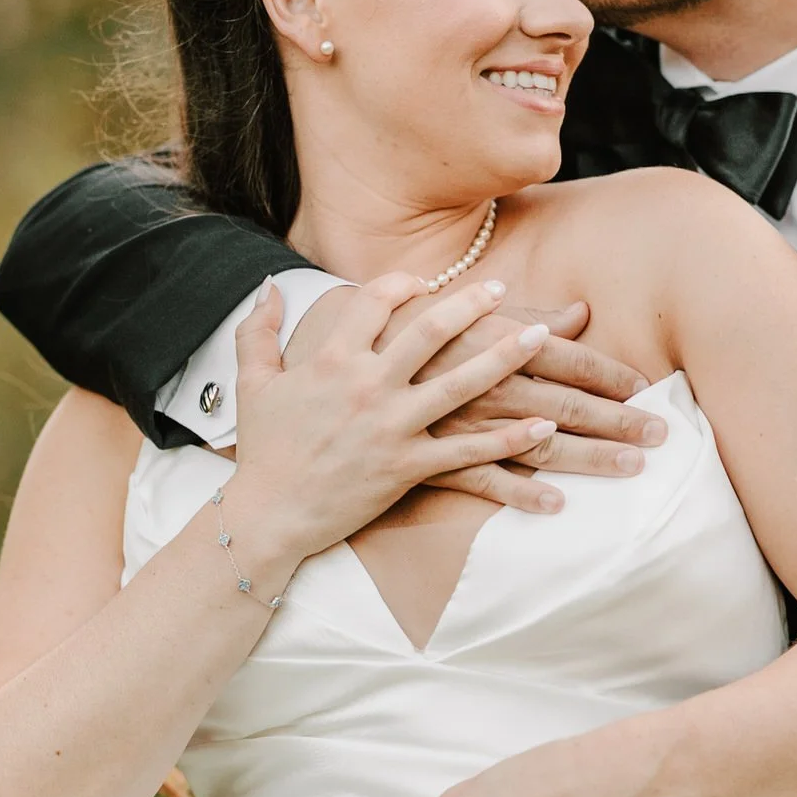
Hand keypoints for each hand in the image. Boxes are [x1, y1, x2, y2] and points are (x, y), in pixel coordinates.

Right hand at [220, 274, 563, 572]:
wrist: (270, 514)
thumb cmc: (263, 449)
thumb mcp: (252, 382)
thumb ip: (257, 330)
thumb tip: (269, 286)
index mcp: (332, 359)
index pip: (375, 301)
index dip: (402, 284)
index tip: (424, 281)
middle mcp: (367, 385)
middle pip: (430, 331)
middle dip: (471, 305)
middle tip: (499, 288)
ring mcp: (392, 426)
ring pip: (461, 384)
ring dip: (506, 357)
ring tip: (541, 336)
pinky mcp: (407, 467)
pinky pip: (468, 451)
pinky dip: (509, 440)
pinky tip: (544, 426)